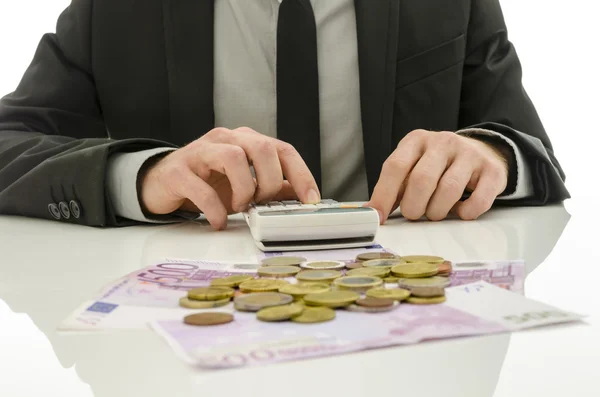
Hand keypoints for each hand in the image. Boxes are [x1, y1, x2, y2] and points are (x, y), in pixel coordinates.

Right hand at [140, 127, 320, 228]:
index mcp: (246, 141)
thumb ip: (273, 188)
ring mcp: (200, 152)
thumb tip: (303, 199)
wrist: (162, 183)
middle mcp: (226, 139)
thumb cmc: (207, 182)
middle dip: (270, 181)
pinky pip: (201, 187)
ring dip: (244, 189)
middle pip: (262, 148)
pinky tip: (218, 220)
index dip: (301, 174)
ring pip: (233, 157)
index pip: (283, 149)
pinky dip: (215, 209)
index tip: (312, 200)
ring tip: (239, 207)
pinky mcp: (179, 170)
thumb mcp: (245, 185)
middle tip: (261, 202)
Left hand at [366, 129, 508, 222]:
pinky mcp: (492, 170)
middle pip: (421, 180)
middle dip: (414, 207)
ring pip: (448, 191)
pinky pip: (478, 201)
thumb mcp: (412, 167)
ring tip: (435, 212)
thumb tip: (372, 213)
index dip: (384, 195)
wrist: (480, 152)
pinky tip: (460, 211)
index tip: (378, 217)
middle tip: (415, 214)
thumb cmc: (437, 167)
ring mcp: (469, 154)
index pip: (395, 166)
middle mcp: (443, 142)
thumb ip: (393, 187)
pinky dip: (466, 213)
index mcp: (416, 140)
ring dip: (437, 212)